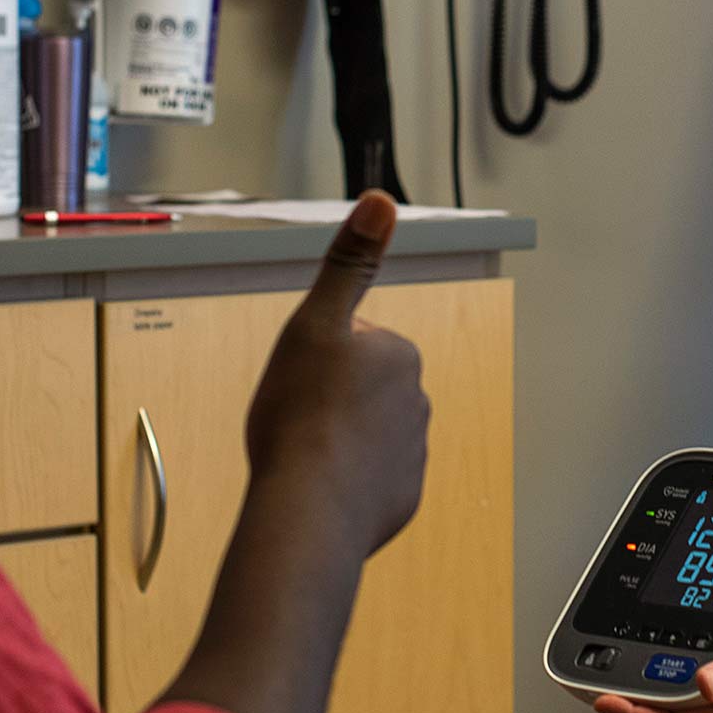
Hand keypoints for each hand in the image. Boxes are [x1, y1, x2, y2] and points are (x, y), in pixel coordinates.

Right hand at [244, 192, 431, 555]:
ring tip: (304, 457)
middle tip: (294, 420)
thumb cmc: (302, 416)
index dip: (315, 358)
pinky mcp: (403, 499)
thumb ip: (349, 262)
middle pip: (360, 389)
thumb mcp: (315, 323)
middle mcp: (417, 402)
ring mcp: (413, 454)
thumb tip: (382, 200)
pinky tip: (319, 488)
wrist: (309, 512)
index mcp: (399, 356)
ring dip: (338, 441)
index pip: (351, 343)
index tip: (297, 380)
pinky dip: (346, 483)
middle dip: (330, 399)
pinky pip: (369, 480)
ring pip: (365, 435)